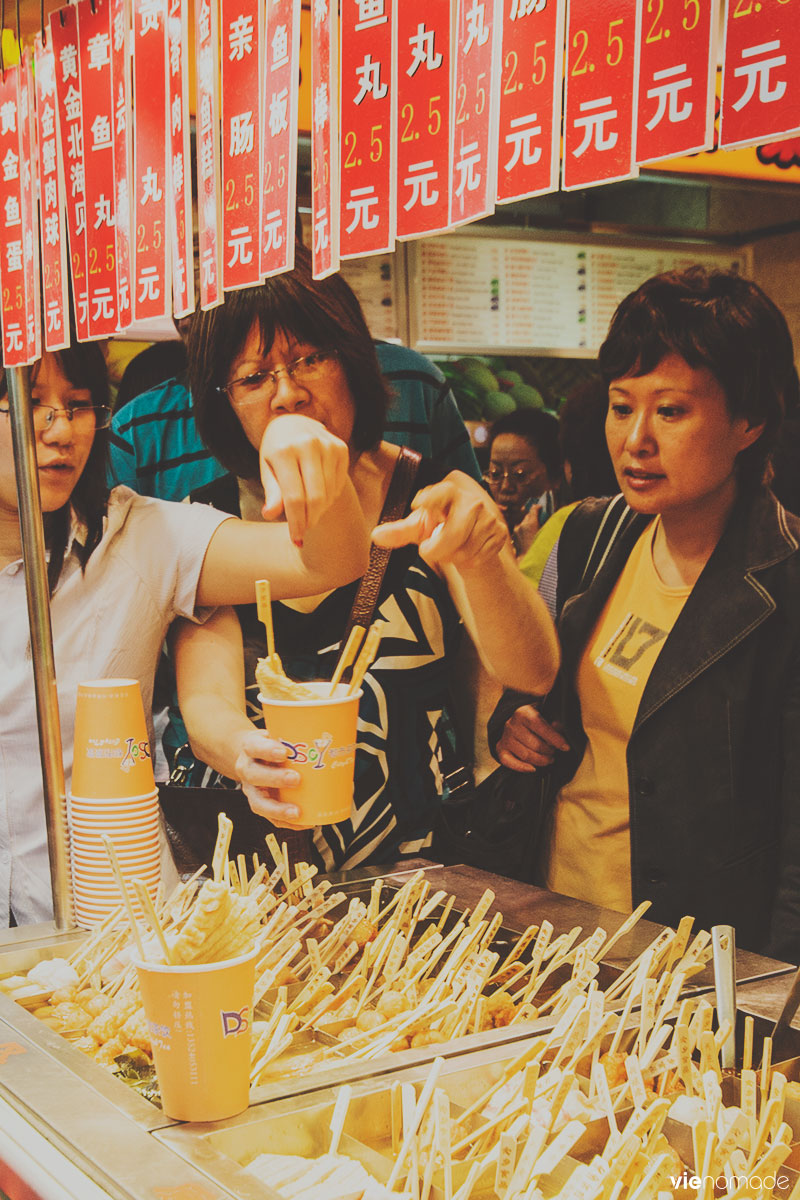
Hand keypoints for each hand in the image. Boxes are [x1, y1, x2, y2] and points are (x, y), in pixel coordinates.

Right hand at [234, 728, 302, 827]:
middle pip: (254, 775)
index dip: (267, 750)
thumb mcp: (276, 733)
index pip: (254, 747)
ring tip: (297, 812)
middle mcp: (247, 769)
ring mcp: (251, 789)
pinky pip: (270, 817)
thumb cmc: (269, 744)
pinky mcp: (259, 804)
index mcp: (250, 748)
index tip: (283, 751)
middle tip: (296, 779)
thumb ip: (294, 736)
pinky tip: (303, 821)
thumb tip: (329, 738)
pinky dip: (286, 822)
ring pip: (259, 802)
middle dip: (275, 779)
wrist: (251, 755)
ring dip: (278, 809)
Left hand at [259, 414, 349, 545]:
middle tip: (304, 530)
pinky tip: (319, 495)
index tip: (296, 539)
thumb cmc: (276, 452)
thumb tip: (269, 514)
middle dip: (310, 520)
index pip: (293, 497)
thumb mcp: (268, 470)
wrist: (293, 423)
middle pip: (315, 498)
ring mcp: (327, 445)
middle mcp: (307, 445)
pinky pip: (339, 485)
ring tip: (309, 513)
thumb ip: (272, 493)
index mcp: (284, 451)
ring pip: (329, 493)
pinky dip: (330, 497)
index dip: (296, 522)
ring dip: (320, 511)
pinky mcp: (341, 448)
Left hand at [371, 471, 509, 570]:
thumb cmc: (442, 528)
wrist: (473, 538)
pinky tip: (468, 552)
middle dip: (439, 548)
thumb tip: (376, 536)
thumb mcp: (420, 529)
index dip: (430, 498)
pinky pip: (480, 556)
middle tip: (428, 551)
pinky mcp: (500, 533)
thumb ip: (399, 532)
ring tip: (453, 548)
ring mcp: (488, 517)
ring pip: (467, 549)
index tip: (418, 505)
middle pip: (455, 532)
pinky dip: (470, 560)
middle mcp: (471, 501)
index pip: (441, 492)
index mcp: (449, 492)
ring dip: (455, 556)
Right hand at [496, 705, 569, 772]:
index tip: (566, 747)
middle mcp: (511, 724)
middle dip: (549, 751)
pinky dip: (522, 768)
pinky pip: (509, 762)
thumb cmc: (535, 719)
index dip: (555, 739)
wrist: (516, 720)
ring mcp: (505, 737)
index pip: (541, 727)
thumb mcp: (545, 714)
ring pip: (526, 756)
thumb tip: (559, 728)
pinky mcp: (500, 749)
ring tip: (549, 759)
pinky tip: (533, 768)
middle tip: (554, 751)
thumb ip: (553, 721)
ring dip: (541, 761)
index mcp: (523, 713)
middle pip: (535, 745)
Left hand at [513, 504, 541, 557]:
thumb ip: (543, 524)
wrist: (527, 559)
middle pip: (528, 515)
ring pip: (523, 522)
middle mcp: (523, 525)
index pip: (533, 509)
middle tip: (538, 519)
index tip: (540, 507)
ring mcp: (517, 530)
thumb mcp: (544, 533)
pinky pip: (519, 529)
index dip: (537, 507)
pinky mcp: (514, 535)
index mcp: (532, 523)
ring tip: (532, 531)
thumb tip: (544, 518)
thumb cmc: (538, 547)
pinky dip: (523, 530)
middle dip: (532, 517)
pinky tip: (527, 537)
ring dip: (527, 524)